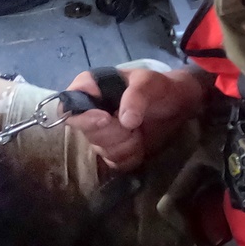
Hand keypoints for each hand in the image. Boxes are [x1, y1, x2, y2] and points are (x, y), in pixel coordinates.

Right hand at [65, 68, 206, 170]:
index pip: (68, 107)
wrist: (176, 105)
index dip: (83, 118)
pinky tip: (140, 144)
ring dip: (126, 144)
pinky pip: (114, 163)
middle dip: (115, 132)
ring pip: (101, 150)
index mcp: (90, 89)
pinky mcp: (113, 151)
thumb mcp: (149, 82)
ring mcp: (100, 134)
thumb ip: (136, 95)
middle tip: (134, 122)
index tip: (107, 119)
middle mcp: (90, 112)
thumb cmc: (158, 87)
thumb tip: (125, 120)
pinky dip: (130, 156)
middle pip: (86, 133)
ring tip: (139, 130)